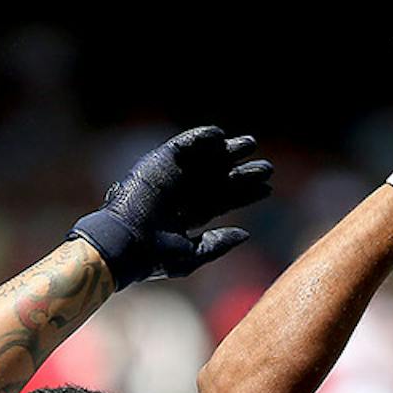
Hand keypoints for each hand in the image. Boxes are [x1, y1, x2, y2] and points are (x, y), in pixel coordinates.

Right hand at [70, 126, 272, 286]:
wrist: (125, 245)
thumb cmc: (153, 257)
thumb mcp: (191, 255)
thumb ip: (217, 244)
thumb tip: (246, 234)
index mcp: (191, 215)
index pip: (225, 200)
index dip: (246, 194)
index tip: (268, 189)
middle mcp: (184, 194)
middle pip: (220, 179)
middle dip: (243, 172)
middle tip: (267, 168)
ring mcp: (172, 177)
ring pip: (206, 160)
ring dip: (227, 151)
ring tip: (250, 144)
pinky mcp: (159, 162)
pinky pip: (183, 145)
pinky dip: (200, 138)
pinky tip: (219, 136)